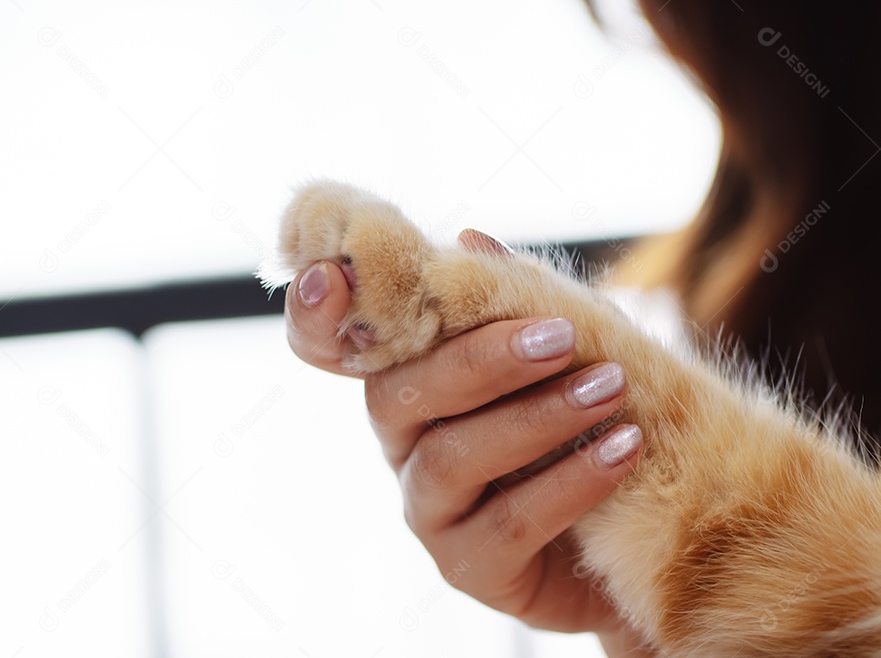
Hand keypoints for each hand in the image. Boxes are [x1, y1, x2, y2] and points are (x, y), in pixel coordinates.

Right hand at [283, 239, 648, 654]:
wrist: (644, 527)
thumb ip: (516, 302)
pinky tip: (623, 448)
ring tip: (610, 386)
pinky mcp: (467, 568)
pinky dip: (569, 482)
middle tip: (561, 335)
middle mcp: (402, 444)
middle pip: (399, 396)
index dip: (313, 317)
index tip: (331, 277)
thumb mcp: (562, 353)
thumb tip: (470, 239)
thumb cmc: (585, 423)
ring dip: (535, 418)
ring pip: (452, 457)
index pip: (328, 348)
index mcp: (408, 380)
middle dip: (479, 360)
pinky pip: (508, 523)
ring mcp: (428, 511)